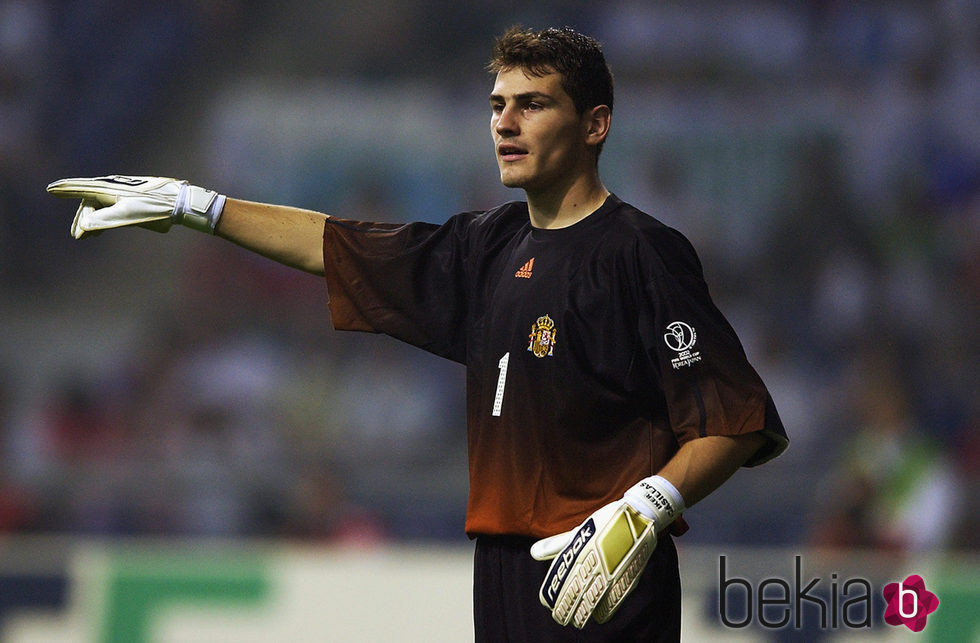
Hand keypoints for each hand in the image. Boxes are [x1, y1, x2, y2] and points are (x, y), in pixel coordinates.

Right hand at [46, 175, 225, 238]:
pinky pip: (110, 206)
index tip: (51, 189)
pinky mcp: (131, 198)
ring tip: (85, 236)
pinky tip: (101, 229)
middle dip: (82, 218)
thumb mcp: (127, 216)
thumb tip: (83, 226)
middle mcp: (113, 187)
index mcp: (109, 188)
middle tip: (77, 236)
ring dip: (92, 219)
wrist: (180, 202)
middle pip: (89, 201)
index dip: (65, 190)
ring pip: (100, 204)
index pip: (81, 189)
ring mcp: (122, 191)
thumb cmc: (155, 208)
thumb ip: (104, 220)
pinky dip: (103, 217)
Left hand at [531, 475, 683, 628]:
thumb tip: (533, 552)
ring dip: (584, 613)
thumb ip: (557, 545)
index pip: (565, 583)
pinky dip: (606, 610)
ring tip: (577, 621)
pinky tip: (600, 615)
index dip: (556, 597)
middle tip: (561, 618)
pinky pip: (616, 600)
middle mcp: (596, 565)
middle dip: (568, 610)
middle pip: (578, 595)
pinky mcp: (629, 578)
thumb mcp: (580, 530)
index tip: (549, 605)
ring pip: (595, 601)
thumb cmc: (607, 521)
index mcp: (582, 552)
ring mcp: (614, 573)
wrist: (640, 515)